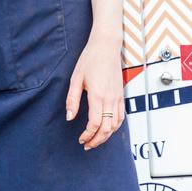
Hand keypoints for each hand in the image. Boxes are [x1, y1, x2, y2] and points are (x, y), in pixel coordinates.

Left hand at [65, 35, 124, 149]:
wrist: (106, 46)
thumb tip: (69, 117)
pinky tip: (107, 128)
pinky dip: (115, 127)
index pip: (94, 124)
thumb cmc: (90, 59)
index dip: (87, 135)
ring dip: (106, 136)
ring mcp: (118, 97)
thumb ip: (72, 99)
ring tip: (96, 139)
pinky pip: (121, 116)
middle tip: (87, 144)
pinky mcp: (121, 94)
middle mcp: (110, 99)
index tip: (81, 139)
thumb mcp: (76, 78)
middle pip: (107, 128)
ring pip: (116, 125)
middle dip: (97, 140)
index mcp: (97, 95)